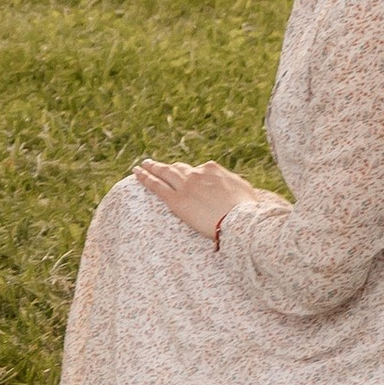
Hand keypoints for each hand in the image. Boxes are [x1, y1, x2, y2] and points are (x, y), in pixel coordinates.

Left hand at [133, 159, 263, 241]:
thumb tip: (231, 186)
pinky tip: (136, 173)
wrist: (239, 220)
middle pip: (178, 169)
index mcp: (212, 169)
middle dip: (167, 167)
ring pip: (164, 173)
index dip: (193, 176)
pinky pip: (156, 186)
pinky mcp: (176, 200)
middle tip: (156, 164)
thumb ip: (232, 183)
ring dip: (152, 167)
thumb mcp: (244, 189)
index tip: (190, 181)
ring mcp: (185, 186)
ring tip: (143, 165)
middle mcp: (196, 174)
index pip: (198, 170)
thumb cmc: (247, 209)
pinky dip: (145, 178)